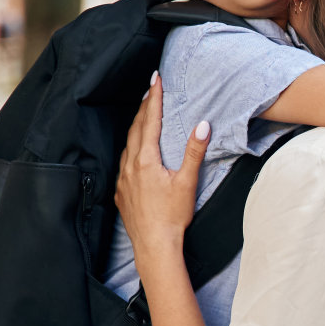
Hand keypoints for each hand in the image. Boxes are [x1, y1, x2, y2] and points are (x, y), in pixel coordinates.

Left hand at [115, 74, 208, 259]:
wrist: (155, 245)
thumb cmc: (173, 216)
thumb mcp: (187, 182)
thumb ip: (193, 152)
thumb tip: (202, 126)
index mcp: (145, 160)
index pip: (150, 120)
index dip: (154, 98)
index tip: (156, 79)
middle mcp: (130, 166)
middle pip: (136, 128)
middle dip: (144, 106)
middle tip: (151, 89)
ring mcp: (123, 179)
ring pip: (127, 144)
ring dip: (136, 126)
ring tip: (144, 114)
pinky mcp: (122, 192)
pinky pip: (123, 161)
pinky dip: (131, 147)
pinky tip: (135, 150)